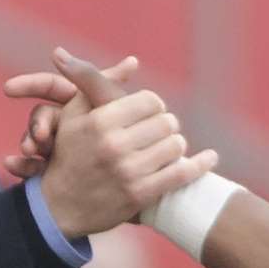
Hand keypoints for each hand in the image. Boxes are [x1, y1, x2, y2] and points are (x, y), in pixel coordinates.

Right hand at [2, 55, 137, 179]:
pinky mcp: (52, 171)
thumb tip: (133, 60)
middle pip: (39, 116)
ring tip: (29, 153)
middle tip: (39, 135)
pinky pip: (32, 167)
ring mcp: (55, 147)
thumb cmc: (125, 137)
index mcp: (76, 102)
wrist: (122, 183)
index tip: (9, 89)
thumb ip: (117, 88)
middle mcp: (62, 121)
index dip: (29, 84)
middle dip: (35, 124)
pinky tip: (14, 167)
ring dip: (28, 144)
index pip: (49, 86)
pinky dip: (22, 166)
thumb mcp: (115, 111)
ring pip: (33, 141)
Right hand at [36, 49, 215, 238]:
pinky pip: (181, 174)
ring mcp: (128, 172)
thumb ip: (100, 82)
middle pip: (167, 122)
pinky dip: (200, 164)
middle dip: (165, 126)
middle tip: (158, 133)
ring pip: (176, 146)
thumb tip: (132, 59)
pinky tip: (210, 157)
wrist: (58, 208)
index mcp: (99, 121)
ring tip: (165, 149)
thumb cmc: (69, 154)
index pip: (150, 100)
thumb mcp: (74, 114)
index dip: (153, 106)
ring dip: (174, 146)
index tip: (148, 114)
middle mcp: (113, 145)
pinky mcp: (140, 195)